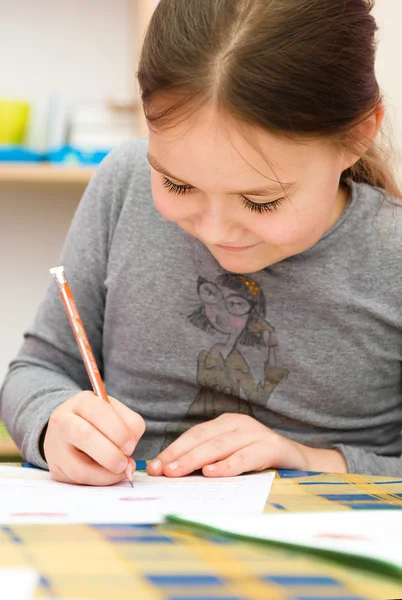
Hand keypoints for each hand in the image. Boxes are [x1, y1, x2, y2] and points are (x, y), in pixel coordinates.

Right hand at [44, 391, 144, 485]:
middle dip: (111, 454)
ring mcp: (55, 446)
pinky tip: (109, 475)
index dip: (119, 431)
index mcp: (82, 401)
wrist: (67, 430)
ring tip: (121, 470)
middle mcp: (63, 421)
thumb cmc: (97, 420)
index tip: (131, 446)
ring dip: (106, 473)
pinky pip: (78, 479)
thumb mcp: (114, 412)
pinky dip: (98, 480)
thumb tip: (130, 451)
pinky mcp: (55, 467)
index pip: (100, 411)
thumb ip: (129, 425)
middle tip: (126, 462)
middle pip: (85, 436)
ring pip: (79, 466)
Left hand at [147, 414, 347, 477]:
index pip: (193, 435)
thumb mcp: (230, 456)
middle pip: (202, 438)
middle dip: (179, 455)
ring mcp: (255, 433)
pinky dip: (227, 465)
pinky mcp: (271, 446)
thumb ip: (207, 460)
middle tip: (161, 471)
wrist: (299, 461)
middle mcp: (238, 423)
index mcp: (225, 423)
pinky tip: (212, 473)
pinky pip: (246, 456)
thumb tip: (172, 473)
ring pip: (220, 445)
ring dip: (196, 459)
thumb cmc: (258, 460)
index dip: (173, 450)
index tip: (154, 466)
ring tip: (177, 471)